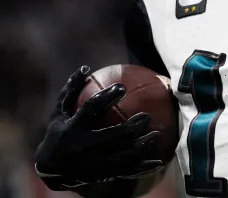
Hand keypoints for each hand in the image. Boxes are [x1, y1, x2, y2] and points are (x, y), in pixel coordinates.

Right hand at [34, 66, 162, 189]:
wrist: (51, 170)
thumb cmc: (58, 133)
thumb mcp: (58, 112)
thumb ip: (71, 91)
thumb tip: (85, 68)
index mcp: (72, 129)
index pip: (90, 110)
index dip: (106, 98)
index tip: (122, 87)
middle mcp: (83, 147)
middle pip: (111, 136)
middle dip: (131, 127)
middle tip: (146, 116)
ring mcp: (92, 164)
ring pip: (122, 156)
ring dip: (141, 146)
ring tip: (157, 135)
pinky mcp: (101, 175)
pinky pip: (126, 171)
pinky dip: (142, 167)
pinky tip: (159, 160)